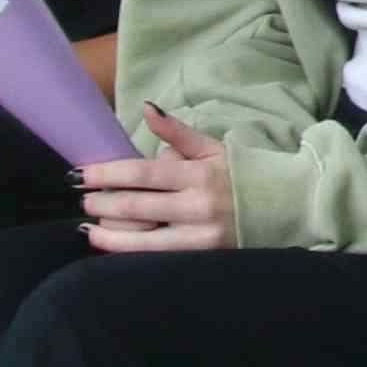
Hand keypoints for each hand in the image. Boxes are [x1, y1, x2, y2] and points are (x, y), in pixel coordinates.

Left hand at [77, 105, 234, 251]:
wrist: (286, 207)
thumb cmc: (242, 174)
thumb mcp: (212, 148)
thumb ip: (176, 131)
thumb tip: (146, 108)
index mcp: (198, 174)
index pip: (142, 174)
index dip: (107, 175)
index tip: (80, 175)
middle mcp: (198, 207)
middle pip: (137, 206)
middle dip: (102, 203)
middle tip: (81, 199)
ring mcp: (201, 237)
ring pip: (143, 239)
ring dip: (109, 234)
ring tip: (88, 226)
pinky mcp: (204, 258)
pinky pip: (158, 257)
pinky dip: (131, 253)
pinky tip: (112, 247)